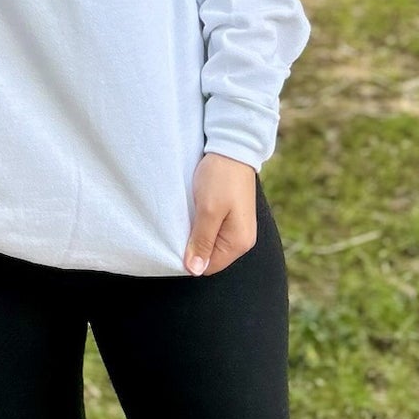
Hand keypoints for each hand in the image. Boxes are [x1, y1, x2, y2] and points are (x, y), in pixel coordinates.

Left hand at [183, 153, 257, 275]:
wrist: (232, 148)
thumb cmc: (220, 178)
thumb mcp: (208, 211)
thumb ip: (202, 241)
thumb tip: (195, 270)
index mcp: (239, 243)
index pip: (208, 266)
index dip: (190, 258)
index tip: (175, 241)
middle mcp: (242, 240)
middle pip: (210, 256)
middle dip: (193, 245)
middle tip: (179, 226)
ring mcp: (238, 227)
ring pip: (210, 242)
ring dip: (196, 233)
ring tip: (187, 217)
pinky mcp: (232, 215)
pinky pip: (213, 229)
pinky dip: (201, 223)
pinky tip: (194, 211)